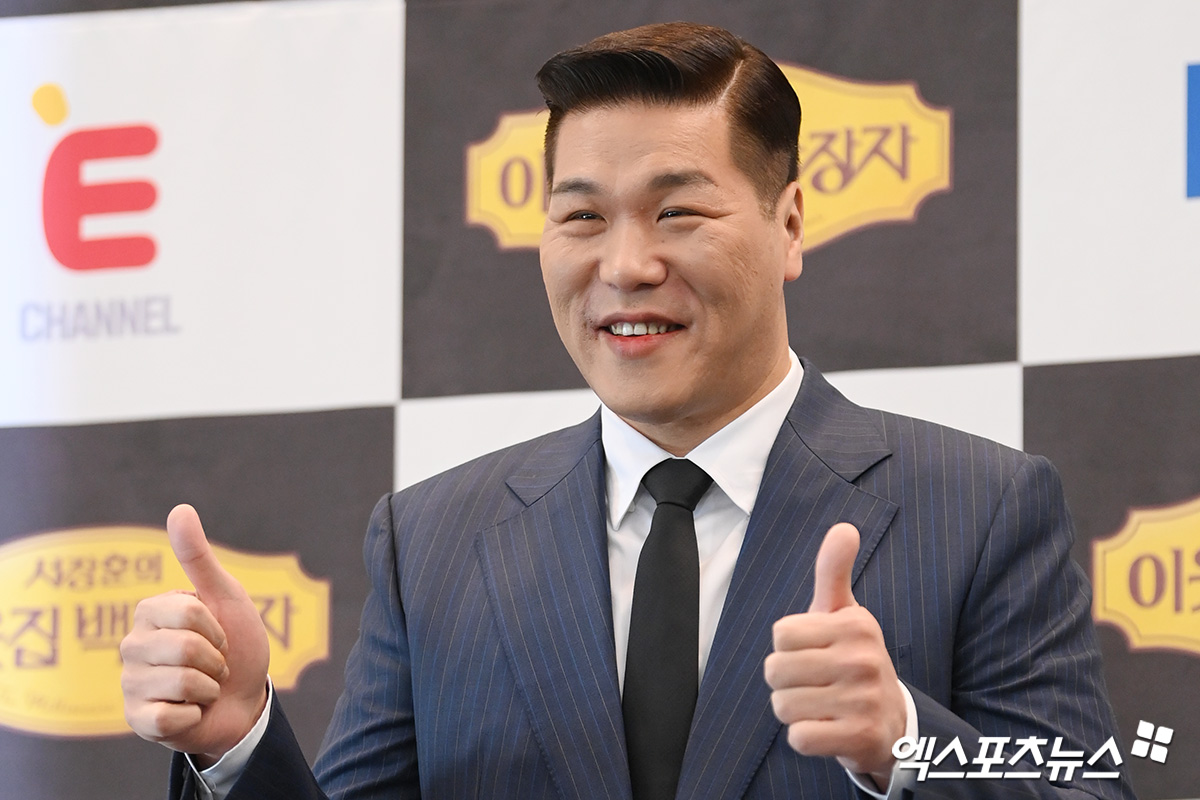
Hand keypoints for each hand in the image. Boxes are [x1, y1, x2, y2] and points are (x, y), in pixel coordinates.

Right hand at [120, 504, 269, 764]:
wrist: (246, 699)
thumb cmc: (237, 644)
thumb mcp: (226, 596)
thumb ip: (198, 557)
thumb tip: (179, 509)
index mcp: (150, 612)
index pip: (188, 612)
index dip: (217, 627)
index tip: (220, 635)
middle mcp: (132, 645)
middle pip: (183, 648)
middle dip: (215, 659)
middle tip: (214, 665)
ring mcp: (131, 684)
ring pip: (179, 683)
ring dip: (208, 688)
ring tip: (204, 687)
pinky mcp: (137, 720)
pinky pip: (167, 718)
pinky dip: (194, 716)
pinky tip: (192, 712)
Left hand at [763, 523, 905, 789]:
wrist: (893, 721)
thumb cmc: (854, 659)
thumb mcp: (845, 614)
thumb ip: (834, 571)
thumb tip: (844, 527)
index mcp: (855, 625)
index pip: (779, 634)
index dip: (788, 647)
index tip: (815, 652)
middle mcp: (863, 660)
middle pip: (774, 670)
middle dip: (785, 681)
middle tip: (815, 684)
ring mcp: (863, 701)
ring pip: (782, 705)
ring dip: (793, 711)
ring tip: (822, 706)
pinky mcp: (859, 739)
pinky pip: (798, 737)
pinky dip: (805, 737)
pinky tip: (828, 729)